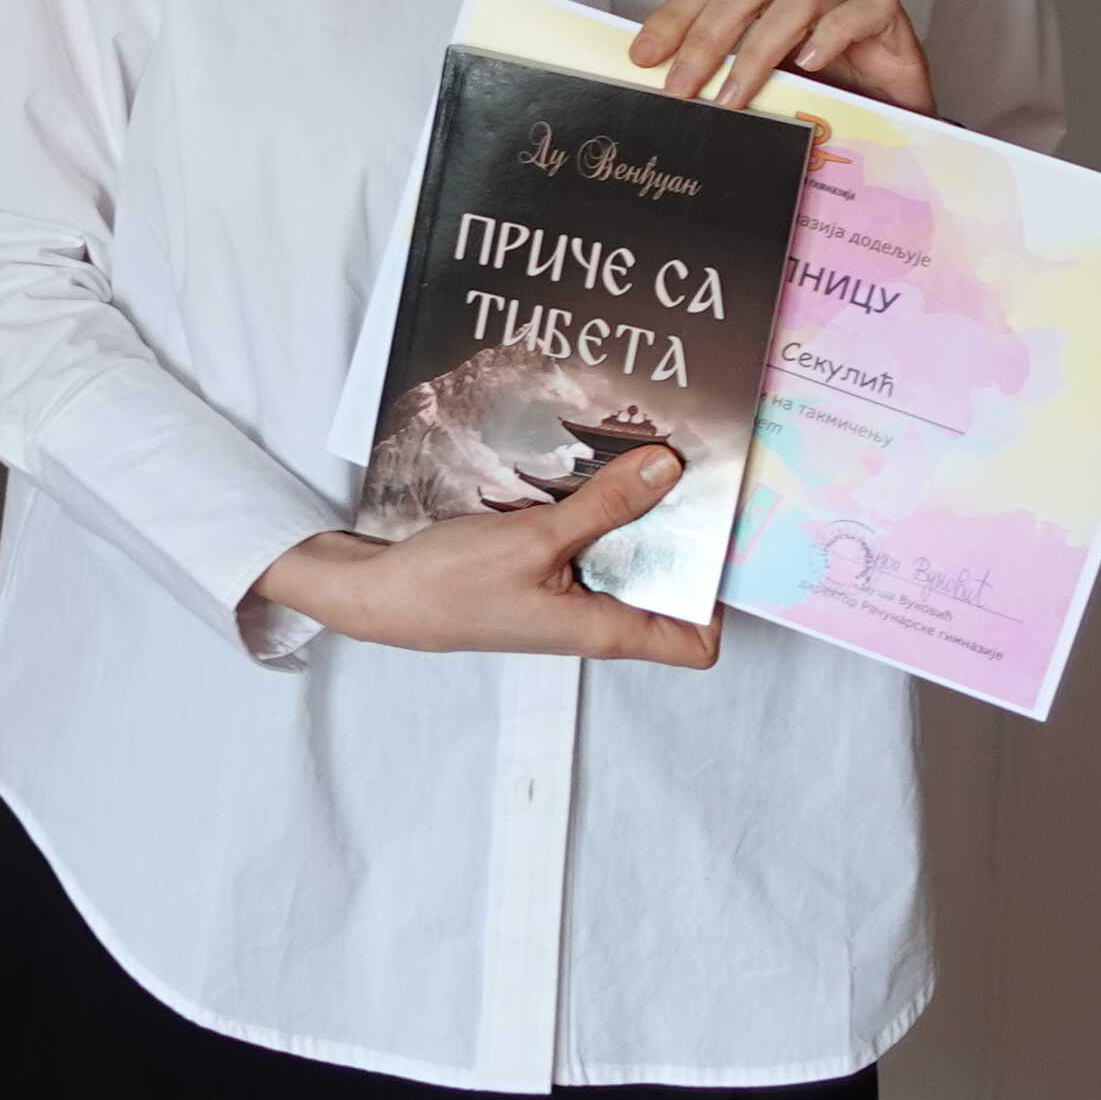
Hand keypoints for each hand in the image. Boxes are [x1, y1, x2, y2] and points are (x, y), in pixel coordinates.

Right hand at [248, 447, 719, 663]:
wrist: (376, 594)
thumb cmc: (448, 587)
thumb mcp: (534, 538)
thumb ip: (605, 505)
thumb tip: (670, 471)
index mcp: (605, 630)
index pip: (695, 642)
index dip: (718, 599)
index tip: (723, 536)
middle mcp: (594, 619)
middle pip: (666, 584)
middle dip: (680, 532)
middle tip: (688, 472)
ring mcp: (567, 597)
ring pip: (625, 554)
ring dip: (634, 512)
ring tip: (639, 457)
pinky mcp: (541, 573)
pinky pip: (587, 540)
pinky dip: (594, 508)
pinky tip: (585, 470)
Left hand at [627, 0, 930, 115]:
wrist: (890, 119)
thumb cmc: (823, 95)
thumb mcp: (760, 83)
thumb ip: (720, 72)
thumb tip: (660, 86)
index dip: (675, 13)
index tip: (644, 57)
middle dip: (706, 37)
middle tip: (682, 88)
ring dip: (758, 50)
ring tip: (734, 96)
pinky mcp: (887, 13)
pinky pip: (864, 7)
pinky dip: (833, 33)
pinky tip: (811, 64)